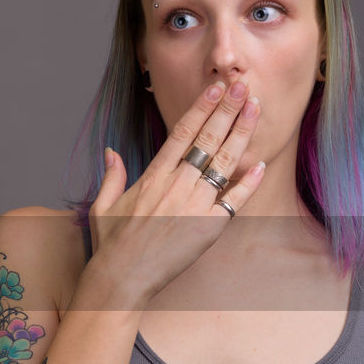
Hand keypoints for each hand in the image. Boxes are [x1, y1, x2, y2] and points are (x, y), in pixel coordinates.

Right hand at [86, 79, 266, 306]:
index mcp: (152, 176)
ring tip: (254, 108)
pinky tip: (260, 165)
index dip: (200, 108)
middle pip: (207, 138)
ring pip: (224, 162)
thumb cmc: (111, 245)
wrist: (122, 278)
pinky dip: (247, 183)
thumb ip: (112, 176)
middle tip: (241, 85)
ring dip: (241, 133)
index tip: (214, 88)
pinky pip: (234, 201)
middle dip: (226, 109)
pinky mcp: (207, 227)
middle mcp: (175, 185)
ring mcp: (193, 205)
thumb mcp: (103, 206)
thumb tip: (112, 152)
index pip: (181, 132)